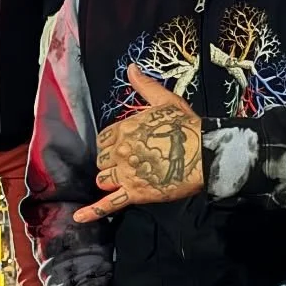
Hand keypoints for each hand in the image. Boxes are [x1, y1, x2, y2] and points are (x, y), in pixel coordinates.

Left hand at [73, 65, 203, 223]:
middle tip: (133, 161)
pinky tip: (78, 218)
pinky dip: (92, 212)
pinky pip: (109, 204)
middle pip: (102, 160)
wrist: (207, 154)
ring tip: (128, 177)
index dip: (113, 144)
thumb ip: (144, 86)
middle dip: (113, 162)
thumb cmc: (188, 127)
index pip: (103, 140)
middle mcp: (120, 151)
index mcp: (124, 128)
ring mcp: (127, 173)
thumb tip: (130, 68)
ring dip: (111, 179)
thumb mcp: (165, 101)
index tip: (128, 146)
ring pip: (104, 180)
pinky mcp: (136, 193)